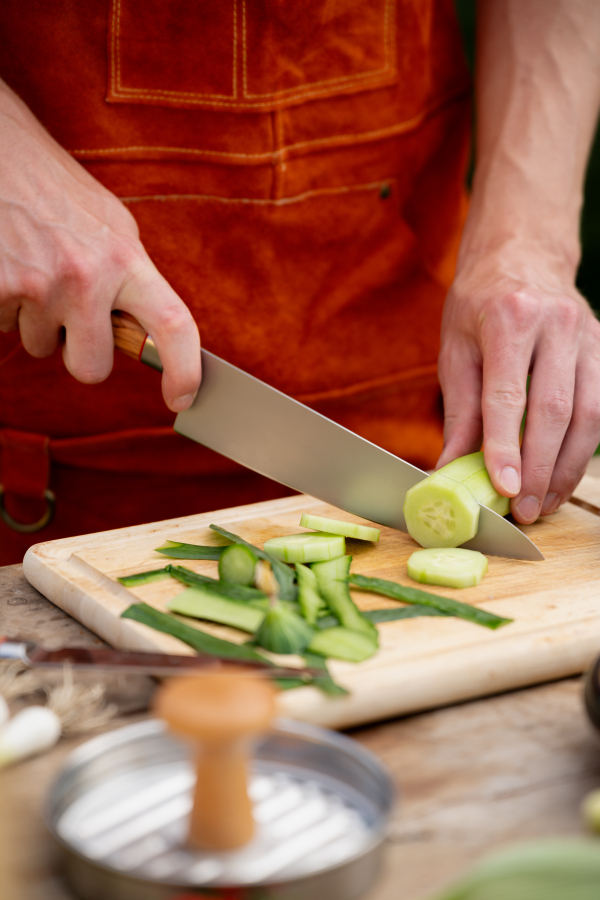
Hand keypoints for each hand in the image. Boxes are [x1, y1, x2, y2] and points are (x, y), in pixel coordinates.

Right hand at [0, 79, 199, 412]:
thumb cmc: (53, 189)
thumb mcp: (109, 225)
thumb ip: (129, 277)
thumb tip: (149, 332)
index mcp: (126, 258)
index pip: (173, 325)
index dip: (184, 370)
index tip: (182, 398)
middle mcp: (87, 276)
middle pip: (91, 367)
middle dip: (77, 352)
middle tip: (66, 312)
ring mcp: (39, 285)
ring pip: (40, 346)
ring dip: (34, 319)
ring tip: (29, 265)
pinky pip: (3, 326)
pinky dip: (3, 305)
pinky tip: (6, 263)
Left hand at [437, 245, 599, 522]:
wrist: (523, 254)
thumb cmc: (479, 304)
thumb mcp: (455, 348)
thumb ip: (459, 410)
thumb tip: (449, 468)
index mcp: (509, 318)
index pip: (508, 394)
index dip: (506, 446)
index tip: (504, 488)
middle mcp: (557, 323)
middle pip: (555, 409)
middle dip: (539, 468)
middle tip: (524, 509)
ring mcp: (589, 334)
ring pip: (589, 414)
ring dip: (566, 467)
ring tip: (544, 502)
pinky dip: (584, 448)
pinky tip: (563, 475)